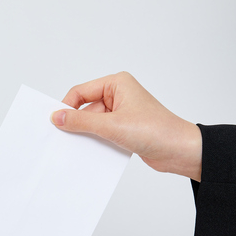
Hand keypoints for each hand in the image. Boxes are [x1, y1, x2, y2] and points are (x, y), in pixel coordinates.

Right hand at [50, 72, 202, 181]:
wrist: (180, 151)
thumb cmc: (155, 130)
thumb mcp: (111, 126)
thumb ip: (81, 122)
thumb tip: (58, 117)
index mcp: (117, 84)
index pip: (80, 92)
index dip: (66, 107)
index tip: (55, 123)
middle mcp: (118, 95)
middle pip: (85, 108)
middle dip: (77, 124)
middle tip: (64, 138)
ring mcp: (121, 112)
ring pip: (92, 123)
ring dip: (87, 135)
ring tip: (82, 147)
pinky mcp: (124, 128)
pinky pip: (101, 133)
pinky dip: (96, 142)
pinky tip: (94, 152)